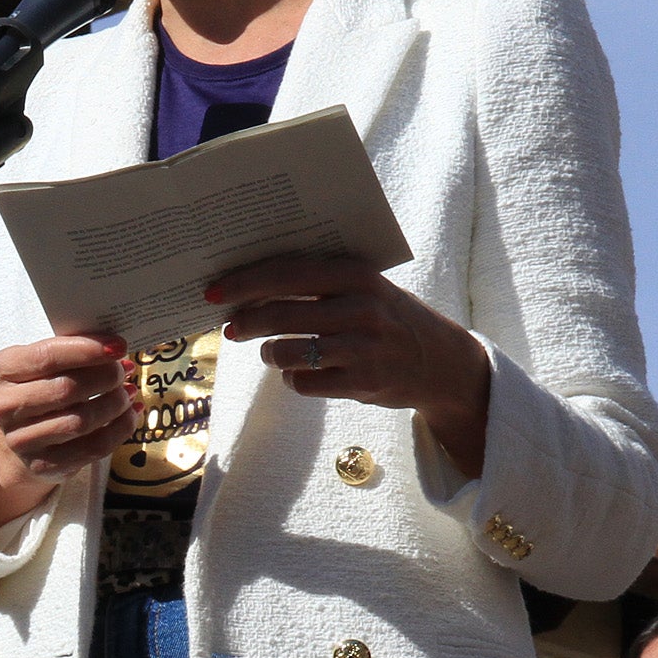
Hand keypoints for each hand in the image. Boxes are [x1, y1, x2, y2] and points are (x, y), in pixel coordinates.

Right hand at [0, 334, 136, 537]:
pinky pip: (91, 447)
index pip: (47, 356)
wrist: (24, 437)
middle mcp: (4, 406)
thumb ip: (72, 352)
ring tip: (127, 392)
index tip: (118, 345)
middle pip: (66, 389)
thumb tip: (115, 348)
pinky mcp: (42, 465)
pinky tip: (129, 415)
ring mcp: (20, 440)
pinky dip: (119, 430)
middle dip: (105, 377)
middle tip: (123, 371)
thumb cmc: (41, 388)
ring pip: (81, 421)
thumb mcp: (44, 364)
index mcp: (2, 370)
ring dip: (114, 404)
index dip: (87, 350)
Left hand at [210, 258, 490, 476]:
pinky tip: (299, 373)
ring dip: (270, 354)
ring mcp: (364, 348)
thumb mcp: (365, 288)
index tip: (214, 291)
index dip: (246, 282)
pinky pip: (305, 383)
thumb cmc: (388, 318)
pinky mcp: (363, 384)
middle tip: (231, 328)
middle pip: (282, 314)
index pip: (288, 273)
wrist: (442, 363)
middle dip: (246, 322)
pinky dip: (294, 379)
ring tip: (272, 352)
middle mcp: (362, 308)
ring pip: (289, 352)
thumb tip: (250, 283)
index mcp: (358, 275)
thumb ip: (320, 282)